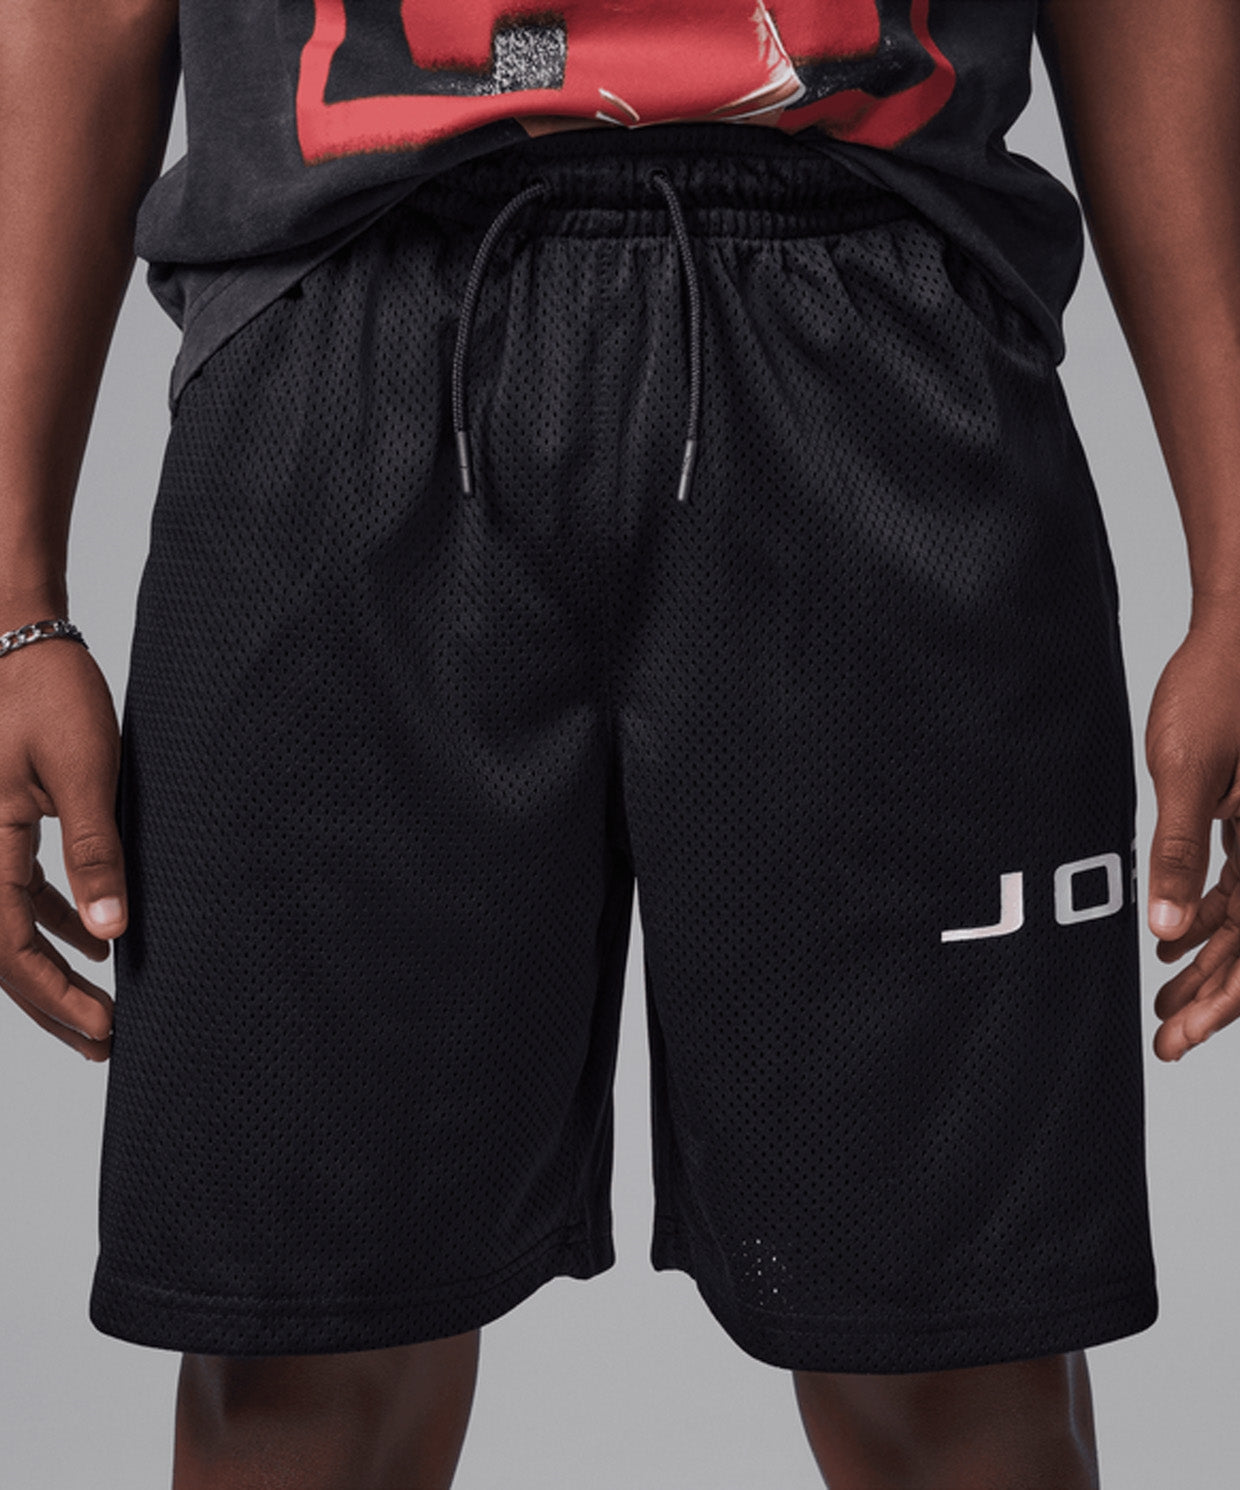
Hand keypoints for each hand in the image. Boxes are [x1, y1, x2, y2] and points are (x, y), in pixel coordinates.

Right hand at [0, 637, 125, 1059]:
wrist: (15, 634)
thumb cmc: (47, 690)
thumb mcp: (83, 771)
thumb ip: (94, 851)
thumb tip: (112, 928)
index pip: (11, 950)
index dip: (57, 999)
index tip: (106, 1032)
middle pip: (2, 953)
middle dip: (53, 1002)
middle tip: (105, 1044)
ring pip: (9, 927)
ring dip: (52, 969)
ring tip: (100, 1010)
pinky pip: (15, 892)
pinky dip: (52, 923)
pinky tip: (92, 941)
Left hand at [1145, 619, 1239, 1060]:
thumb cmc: (1217, 689)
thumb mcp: (1190, 773)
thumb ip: (1180, 852)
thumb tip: (1165, 930)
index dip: (1222, 1001)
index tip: (1180, 1040)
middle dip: (1212, 998)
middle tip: (1167, 1043)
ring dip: (1206, 962)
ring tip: (1163, 1005)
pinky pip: (1237, 883)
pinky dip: (1205, 915)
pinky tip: (1171, 940)